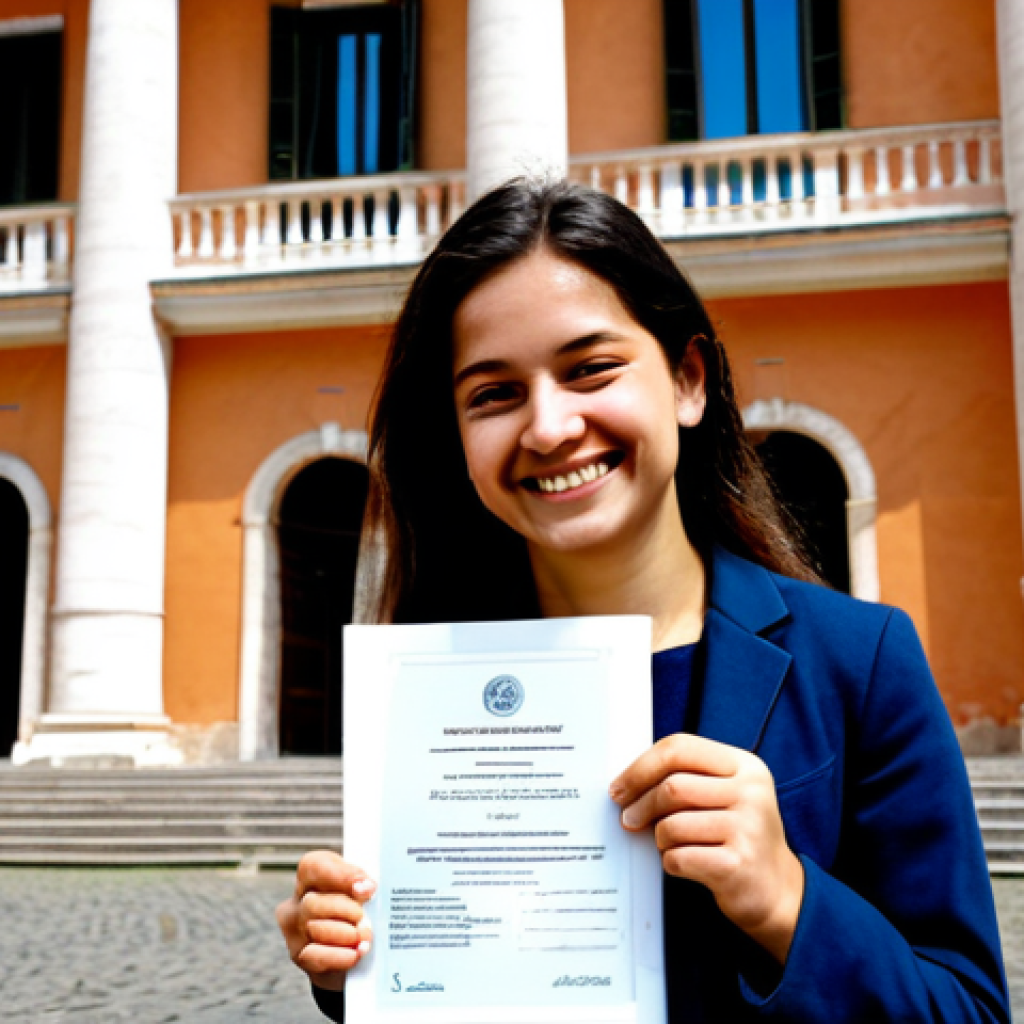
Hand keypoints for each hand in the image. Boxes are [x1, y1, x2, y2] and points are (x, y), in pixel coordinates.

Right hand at [276, 850, 375, 991]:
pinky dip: (341, 955)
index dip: (341, 875)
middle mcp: (296, 902)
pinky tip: (356, 953)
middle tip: (365, 919)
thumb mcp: (361, 889)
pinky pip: (316, 956)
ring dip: (346, 934)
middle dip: (346, 911)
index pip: (313, 866)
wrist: (352, 951)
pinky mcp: (300, 956)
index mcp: (310, 877)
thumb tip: (366, 886)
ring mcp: (294, 931)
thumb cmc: (359, 910)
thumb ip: (362, 883)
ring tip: (364, 937)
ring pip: (315, 929)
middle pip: (313, 902)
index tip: (368, 886)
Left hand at [609, 734, 803, 963]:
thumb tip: (628, 782)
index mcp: (745, 766)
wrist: (777, 889)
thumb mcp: (726, 793)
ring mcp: (748, 828)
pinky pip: (679, 857)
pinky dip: (670, 861)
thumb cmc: (740, 834)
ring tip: (669, 844)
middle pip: (672, 787)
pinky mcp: (738, 864)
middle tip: (628, 818)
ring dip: (659, 837)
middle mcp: (751, 792)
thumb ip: (688, 777)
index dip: (641, 766)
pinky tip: (684, 862)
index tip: (620, 786)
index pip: (680, 748)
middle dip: (641, 805)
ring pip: (672, 824)